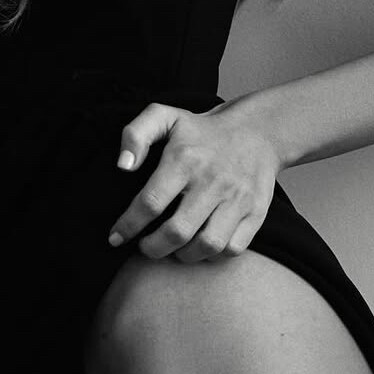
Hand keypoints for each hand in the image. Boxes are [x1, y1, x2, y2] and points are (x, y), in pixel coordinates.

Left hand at [107, 100, 281, 262]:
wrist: (257, 130)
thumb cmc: (201, 130)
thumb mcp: (164, 117)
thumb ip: (135, 134)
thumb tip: (123, 166)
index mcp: (185, 158)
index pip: (151, 202)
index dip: (128, 225)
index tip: (115, 237)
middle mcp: (212, 180)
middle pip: (177, 232)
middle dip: (153, 248)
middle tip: (145, 246)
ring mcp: (237, 198)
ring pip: (207, 245)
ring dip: (183, 256)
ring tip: (172, 248)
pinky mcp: (256, 212)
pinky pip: (232, 249)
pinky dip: (212, 255)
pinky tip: (200, 246)